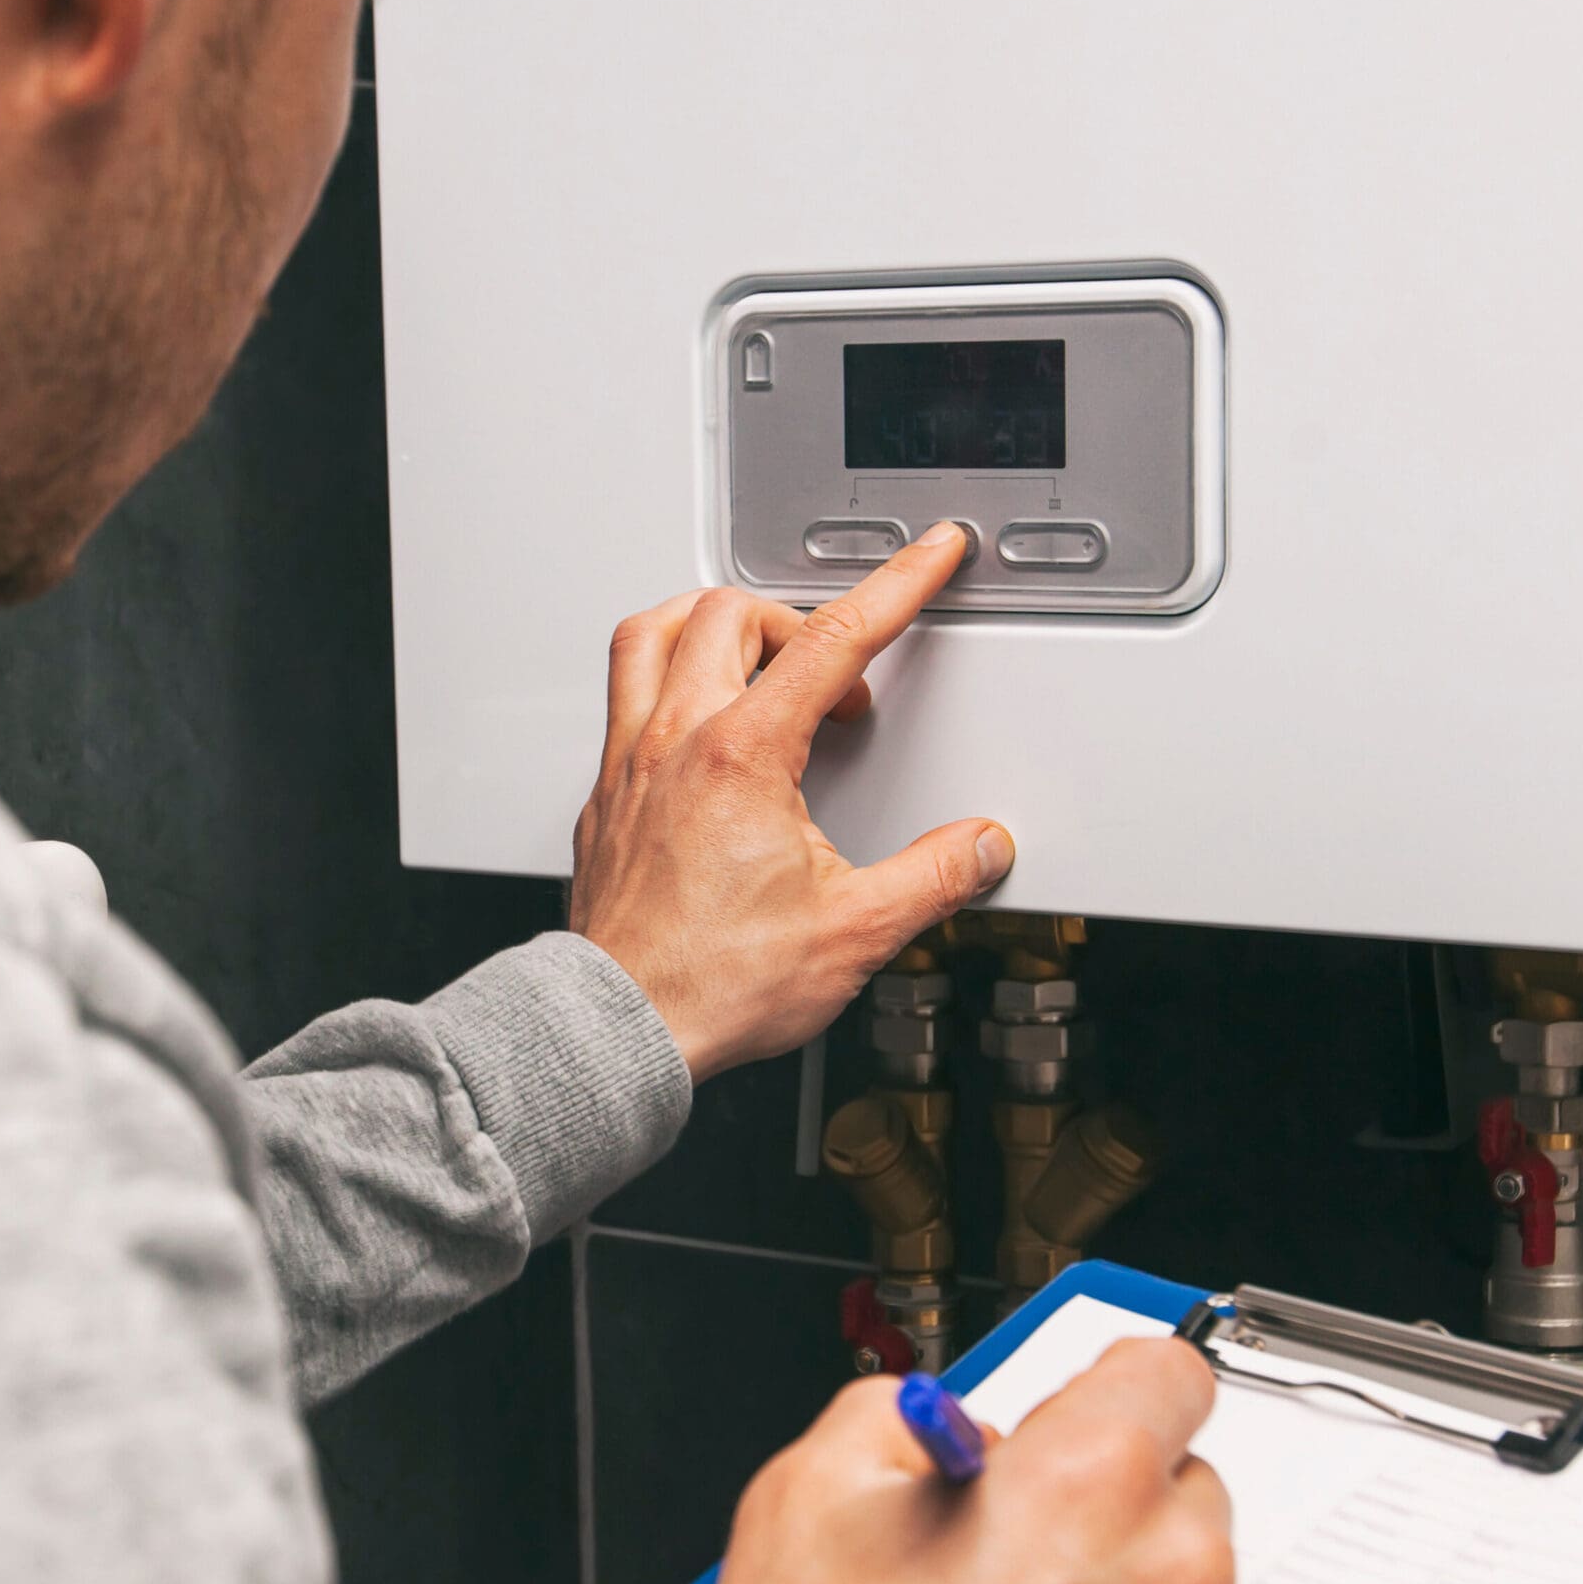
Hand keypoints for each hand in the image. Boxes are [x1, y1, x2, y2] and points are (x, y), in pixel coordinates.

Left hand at [570, 523, 1012, 1079]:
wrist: (619, 1028)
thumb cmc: (709, 984)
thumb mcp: (854, 932)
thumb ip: (931, 878)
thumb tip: (979, 848)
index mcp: (742, 756)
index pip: (833, 639)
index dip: (896, 586)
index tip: (929, 555)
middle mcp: (676, 742)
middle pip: (732, 614)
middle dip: (801, 621)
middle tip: (842, 675)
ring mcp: (629, 764)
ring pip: (653, 635)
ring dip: (711, 624)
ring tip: (756, 655)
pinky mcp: (603, 797)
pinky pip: (623, 697)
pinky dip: (666, 680)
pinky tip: (696, 723)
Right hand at [669, 1340, 1256, 1583]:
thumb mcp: (809, 1492)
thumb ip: (899, 1414)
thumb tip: (953, 1427)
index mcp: (1086, 1483)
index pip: (1169, 1369)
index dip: (1102, 1385)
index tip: (1071, 1414)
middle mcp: (1172, 1575)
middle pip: (1180, 1478)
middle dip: (1102, 1494)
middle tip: (1003, 1546)